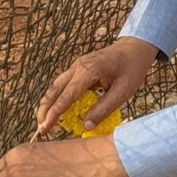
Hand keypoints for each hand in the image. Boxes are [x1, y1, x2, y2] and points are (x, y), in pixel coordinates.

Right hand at [36, 37, 156, 137]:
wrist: (135, 47)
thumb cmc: (133, 68)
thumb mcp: (123, 91)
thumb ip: (104, 109)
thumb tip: (86, 127)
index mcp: (89, 71)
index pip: (67, 95)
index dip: (55, 113)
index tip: (46, 127)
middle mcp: (78, 66)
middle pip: (54, 89)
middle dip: (45, 109)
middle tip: (41, 128)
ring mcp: (77, 66)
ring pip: (56, 86)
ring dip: (49, 103)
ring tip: (44, 121)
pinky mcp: (79, 68)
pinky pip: (64, 84)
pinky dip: (58, 97)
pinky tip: (56, 109)